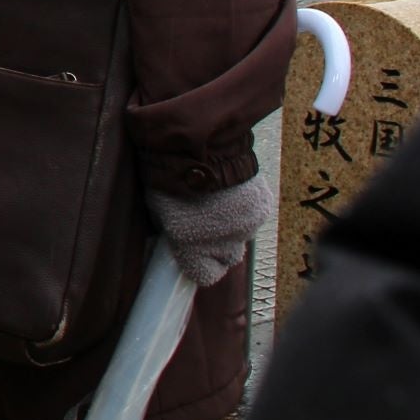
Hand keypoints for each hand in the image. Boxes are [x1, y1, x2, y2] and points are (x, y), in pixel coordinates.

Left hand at [148, 173, 272, 286]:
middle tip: (204, 225)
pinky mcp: (261, 207)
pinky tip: (231, 191)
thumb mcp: (157, 207)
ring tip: (216, 201)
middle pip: (226, 257)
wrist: (197, 145)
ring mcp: (246, 225)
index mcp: (192, 246)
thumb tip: (170, 240)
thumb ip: (168, 230)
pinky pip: (253, 216)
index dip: (198, 265)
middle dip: (217, 246)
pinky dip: (244, 209)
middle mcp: (223, 242)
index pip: (203, 275)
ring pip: (241, 236)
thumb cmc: (169, 175)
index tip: (193, 256)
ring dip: (231, 225)